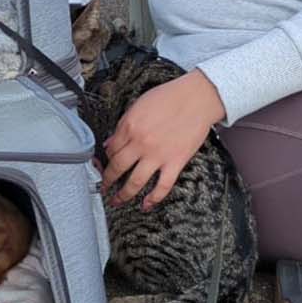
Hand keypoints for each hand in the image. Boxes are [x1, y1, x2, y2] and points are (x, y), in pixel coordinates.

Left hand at [101, 69, 224, 210]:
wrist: (197, 98)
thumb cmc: (171, 97)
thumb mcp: (139, 105)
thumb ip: (123, 125)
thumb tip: (111, 142)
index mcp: (130, 126)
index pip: (111, 149)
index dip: (105, 159)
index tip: (105, 164)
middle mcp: (141, 143)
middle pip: (117, 168)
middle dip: (107, 180)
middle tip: (104, 187)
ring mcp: (158, 155)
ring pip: (134, 182)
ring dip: (123, 195)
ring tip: (117, 201)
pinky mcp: (175, 162)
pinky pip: (162, 186)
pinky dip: (153, 199)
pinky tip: (146, 205)